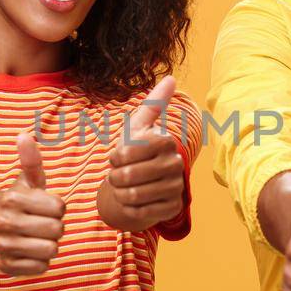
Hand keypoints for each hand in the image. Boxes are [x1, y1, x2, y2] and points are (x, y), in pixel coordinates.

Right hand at [0, 130, 65, 276]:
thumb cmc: (18, 200)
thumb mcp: (27, 179)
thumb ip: (31, 160)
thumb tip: (24, 135)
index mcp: (12, 199)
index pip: (60, 208)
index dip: (58, 208)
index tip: (46, 207)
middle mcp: (5, 223)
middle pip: (57, 230)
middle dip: (56, 227)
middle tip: (43, 223)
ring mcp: (4, 246)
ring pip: (51, 250)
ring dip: (50, 244)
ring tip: (38, 237)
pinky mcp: (6, 266)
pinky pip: (41, 268)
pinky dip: (41, 261)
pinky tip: (31, 251)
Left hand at [97, 75, 187, 232]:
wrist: (139, 184)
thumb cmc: (134, 153)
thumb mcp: (137, 127)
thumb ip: (153, 104)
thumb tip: (172, 78)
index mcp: (166, 141)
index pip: (127, 152)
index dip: (115, 157)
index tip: (117, 157)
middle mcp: (176, 164)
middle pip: (128, 175)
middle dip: (114, 178)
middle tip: (117, 176)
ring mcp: (176, 188)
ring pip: (133, 195)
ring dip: (119, 193)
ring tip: (122, 188)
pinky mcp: (172, 209)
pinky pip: (139, 212)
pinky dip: (128, 208)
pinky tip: (132, 202)